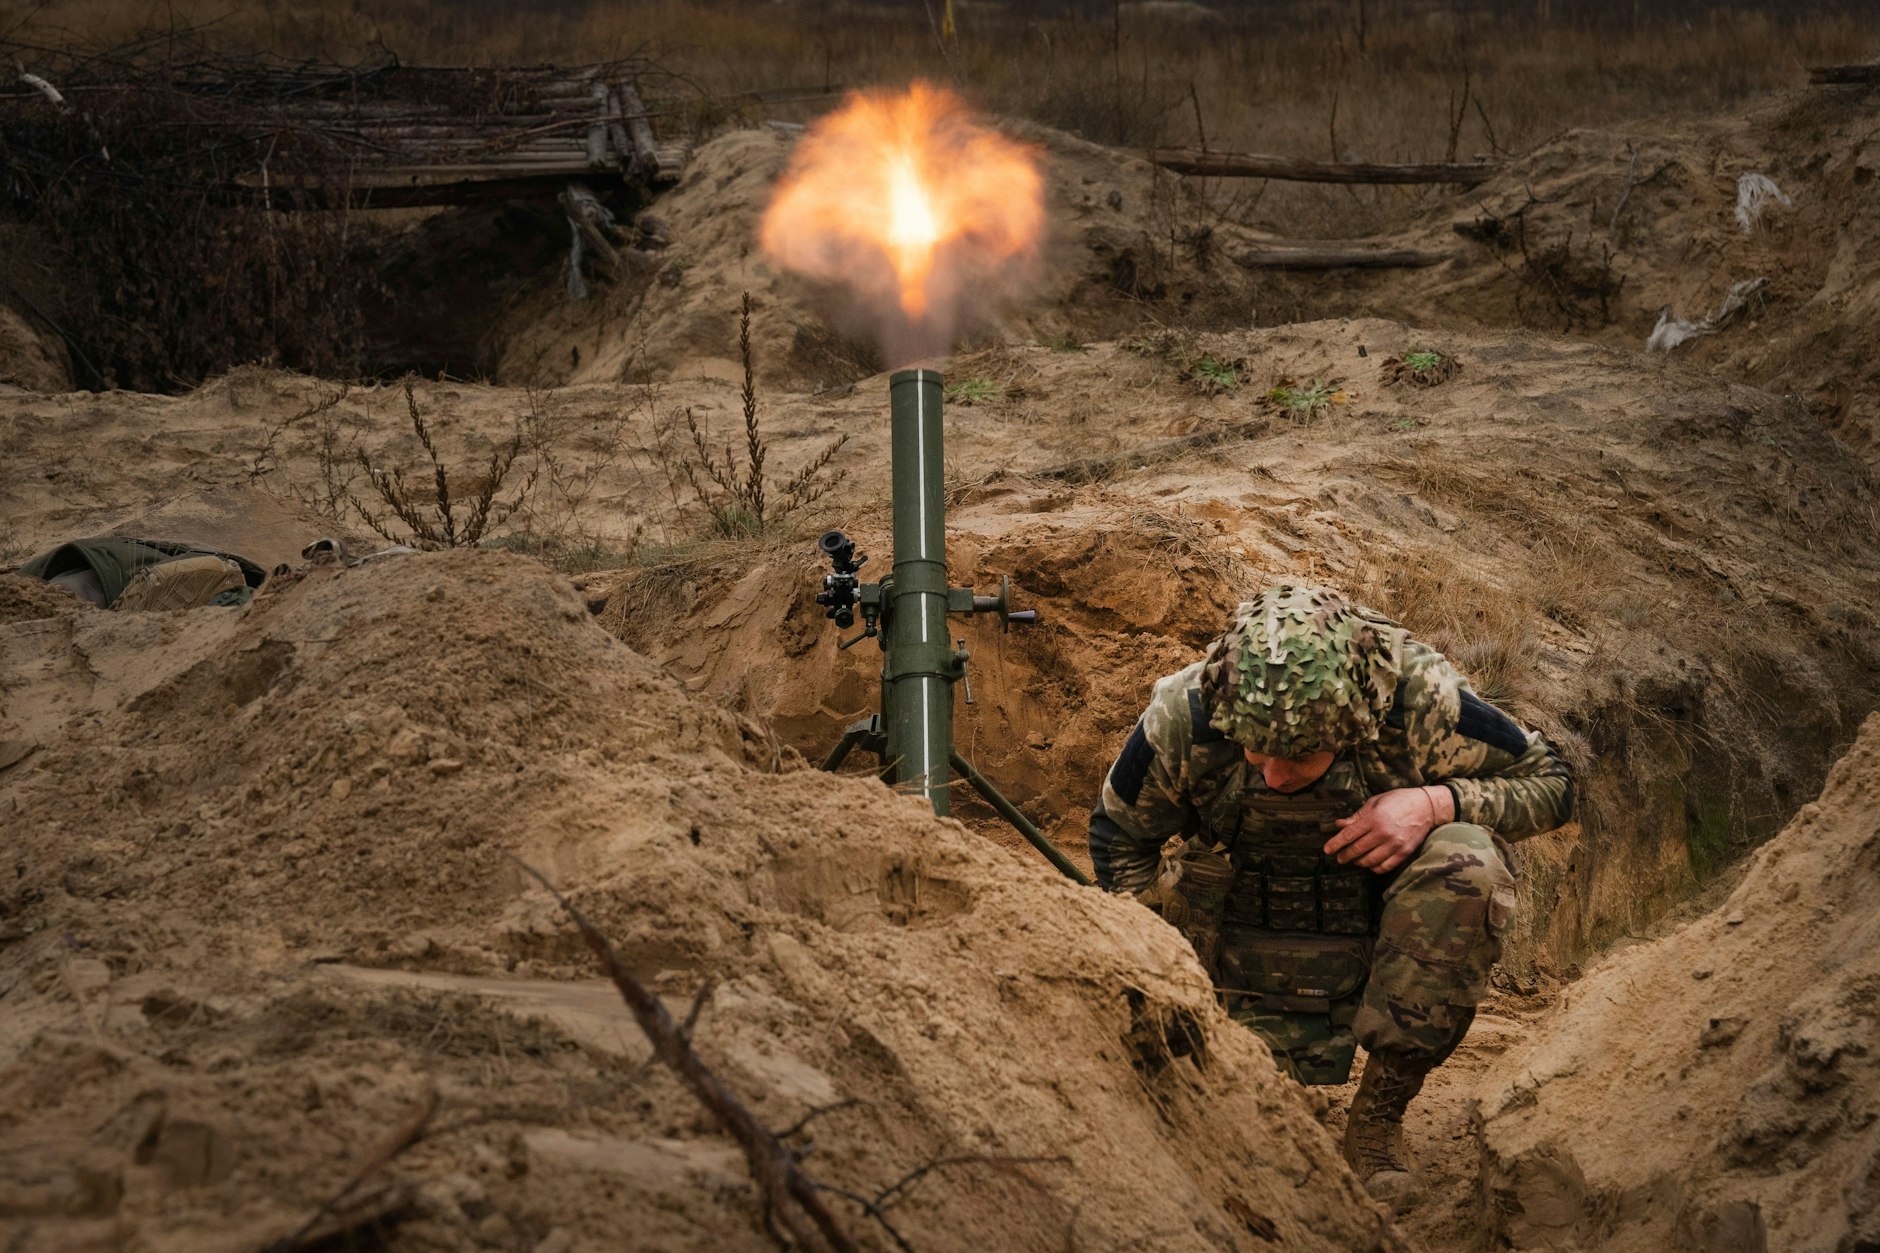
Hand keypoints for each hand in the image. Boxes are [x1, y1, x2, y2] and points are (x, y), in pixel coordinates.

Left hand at [1325, 787, 1450, 873]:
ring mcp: (1395, 844)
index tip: (1327, 850)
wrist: (1426, 807)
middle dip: (1345, 855)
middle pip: (1357, 850)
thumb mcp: (1375, 802)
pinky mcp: (1404, 853)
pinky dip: (1374, 868)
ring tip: (1355, 860)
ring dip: (1358, 862)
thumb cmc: (1398, 801)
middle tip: (1339, 857)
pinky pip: (1384, 867)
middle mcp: (1383, 833)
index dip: (1335, 844)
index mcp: (1374, 818)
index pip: (1349, 835)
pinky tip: (1370, 864)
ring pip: (1369, 861)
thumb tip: (1339, 824)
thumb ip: (1357, 816)